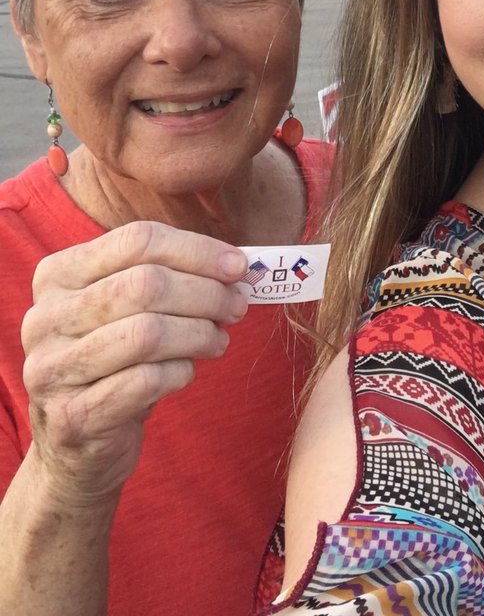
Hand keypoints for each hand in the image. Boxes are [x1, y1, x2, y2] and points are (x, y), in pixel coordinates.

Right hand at [20, 221, 247, 506]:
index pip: (138, 240)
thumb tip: (238, 267)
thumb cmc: (115, 359)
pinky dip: (180, 371)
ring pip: (147, 333)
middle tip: (237, 306)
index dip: (198, 250)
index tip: (239, 266)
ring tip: (219, 339)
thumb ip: (173, 277)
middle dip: (206, 293)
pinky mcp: (72, 418)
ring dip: (199, 333)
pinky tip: (188, 371)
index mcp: (58, 274)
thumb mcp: (128, 308)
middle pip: (146, 284)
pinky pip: (144, 382)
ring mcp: (52, 369)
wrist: (77, 442)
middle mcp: (45, 318)